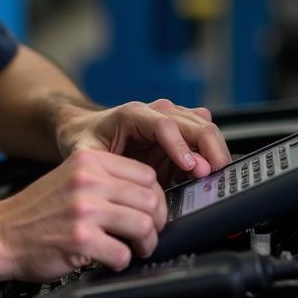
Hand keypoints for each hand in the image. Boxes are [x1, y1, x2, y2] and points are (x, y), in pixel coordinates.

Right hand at [0, 149, 166, 279]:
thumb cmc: (36, 212)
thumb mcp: (69, 178)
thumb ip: (105, 179)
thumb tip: (148, 195)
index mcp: (87, 160)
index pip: (146, 174)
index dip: (155, 196)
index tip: (150, 210)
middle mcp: (87, 180)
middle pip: (150, 200)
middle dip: (156, 223)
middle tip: (146, 235)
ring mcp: (84, 210)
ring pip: (143, 226)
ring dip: (145, 244)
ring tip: (133, 249)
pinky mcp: (80, 240)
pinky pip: (123, 254)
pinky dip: (120, 262)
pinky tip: (108, 259)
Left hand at [56, 98, 230, 184]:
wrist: (85, 129)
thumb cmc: (84, 138)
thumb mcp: (83, 152)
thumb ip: (96, 165)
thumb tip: (113, 185)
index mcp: (134, 115)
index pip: (166, 125)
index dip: (181, 146)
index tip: (192, 168)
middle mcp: (157, 112)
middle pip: (196, 123)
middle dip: (209, 150)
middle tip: (212, 176)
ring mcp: (171, 122)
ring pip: (206, 129)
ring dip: (214, 153)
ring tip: (211, 179)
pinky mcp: (179, 137)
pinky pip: (204, 141)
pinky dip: (210, 157)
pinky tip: (205, 177)